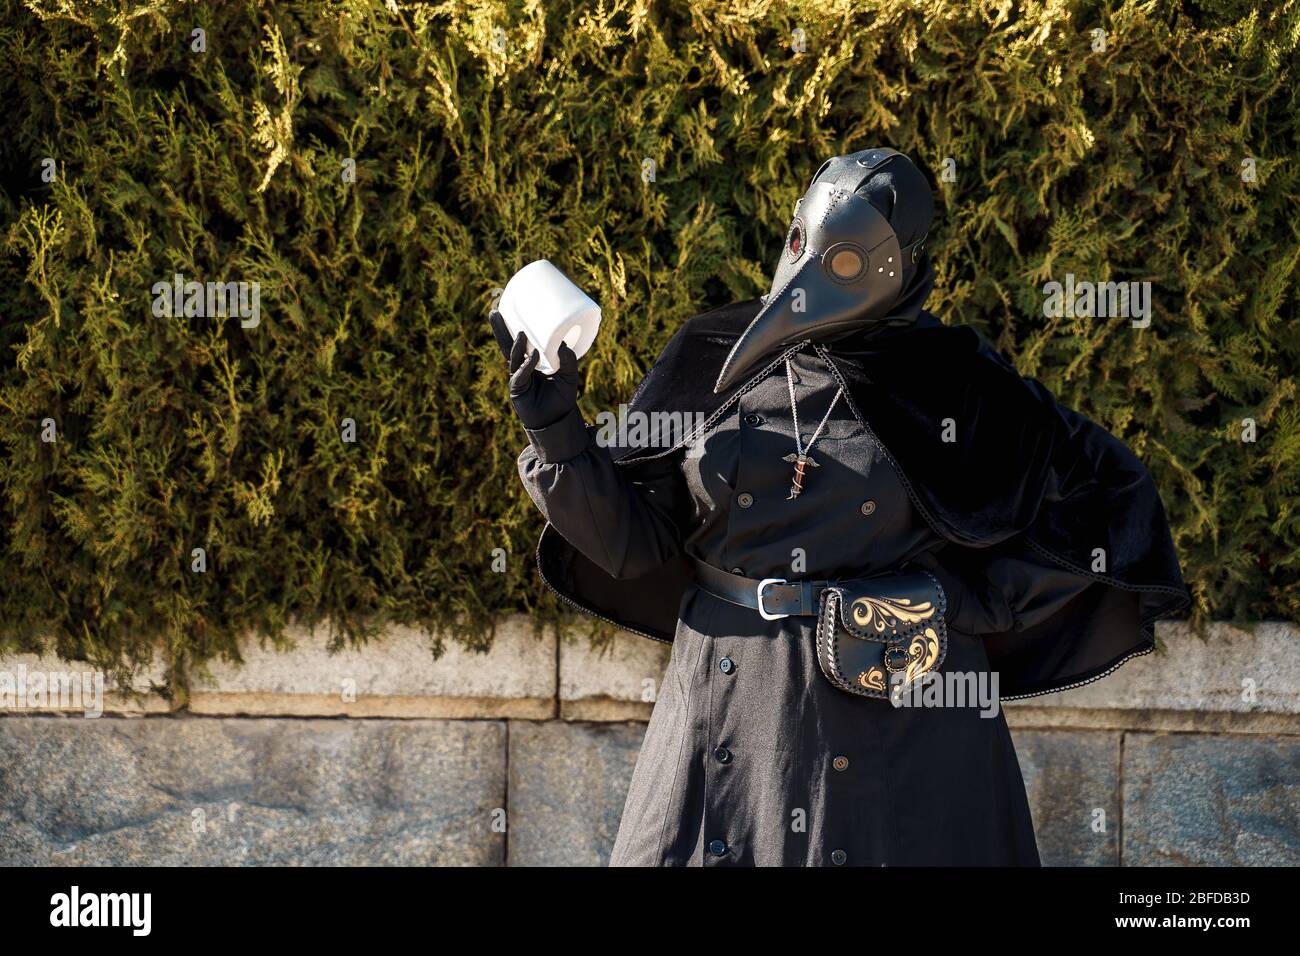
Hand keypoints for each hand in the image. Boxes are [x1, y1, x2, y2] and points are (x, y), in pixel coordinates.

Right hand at [489, 310, 579, 429]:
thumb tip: (563, 343)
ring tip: (521, 333)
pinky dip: (527, 365)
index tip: (509, 307)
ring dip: (515, 344)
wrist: (557, 420)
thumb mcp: (569, 375)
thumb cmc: (562, 397)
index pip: (520, 340)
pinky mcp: (517, 390)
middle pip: (507, 344)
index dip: (513, 325)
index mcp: (531, 360)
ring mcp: (518, 377)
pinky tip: (534, 357)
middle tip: (495, 310)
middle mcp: (521, 366)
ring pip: (511, 357)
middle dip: (500, 328)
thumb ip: (569, 360)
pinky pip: (521, 375)